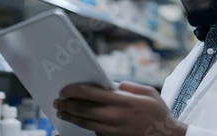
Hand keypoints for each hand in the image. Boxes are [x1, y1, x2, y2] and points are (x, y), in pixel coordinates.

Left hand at [53, 81, 186, 135]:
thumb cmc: (158, 113)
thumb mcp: (148, 92)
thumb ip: (128, 86)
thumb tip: (111, 85)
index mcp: (121, 101)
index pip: (89, 93)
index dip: (73, 90)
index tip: (64, 89)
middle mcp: (113, 116)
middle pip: (82, 109)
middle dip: (67, 104)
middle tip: (58, 102)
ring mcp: (112, 130)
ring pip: (84, 123)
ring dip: (71, 116)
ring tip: (63, 112)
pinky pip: (93, 133)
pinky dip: (83, 127)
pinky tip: (77, 123)